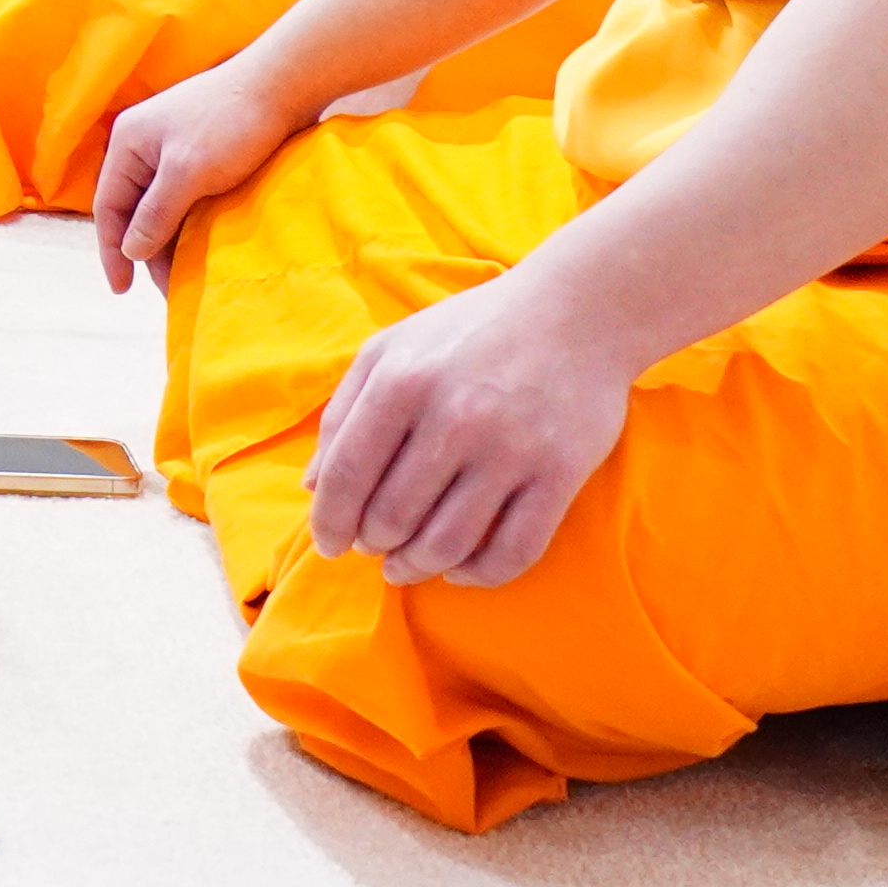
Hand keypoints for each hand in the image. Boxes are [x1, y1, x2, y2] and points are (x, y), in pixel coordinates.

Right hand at [90, 61, 298, 295]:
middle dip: (146, 250)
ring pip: (161, 205)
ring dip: (170, 239)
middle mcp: (144, 145)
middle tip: (168, 289)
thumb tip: (130, 251)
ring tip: (187, 274)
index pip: (109, 207)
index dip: (112, 251)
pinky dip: (189, 223)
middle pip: (134, 209)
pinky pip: (185, 196)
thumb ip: (155, 214)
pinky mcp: (202, 152)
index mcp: (128, 143)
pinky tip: (203, 245)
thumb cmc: (230, 125)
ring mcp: (173, 147)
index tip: (122, 289)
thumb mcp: (188, 173)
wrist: (283, 84)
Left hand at [300, 273, 635, 589]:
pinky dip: (478, 575)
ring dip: (416, 567)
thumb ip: (343, 413)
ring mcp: (510, 449)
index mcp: (402, 381)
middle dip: (372, 544)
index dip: (331, 522)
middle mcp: (454, 417)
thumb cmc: (468, 331)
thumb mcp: (390, 350)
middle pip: (393, 518)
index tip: (330, 543)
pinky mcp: (559, 473)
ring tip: (404, 566)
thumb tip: (313, 487)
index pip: (348, 477)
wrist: (574, 311)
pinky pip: (513, 552)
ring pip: (447, 543)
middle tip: (372, 547)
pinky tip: (459, 570)